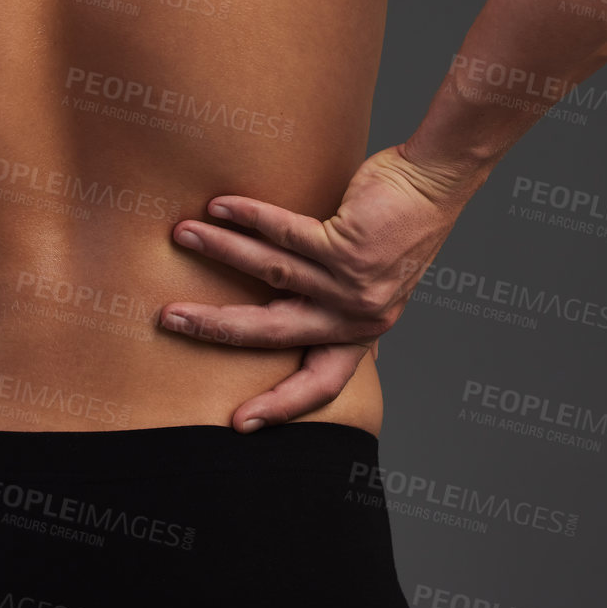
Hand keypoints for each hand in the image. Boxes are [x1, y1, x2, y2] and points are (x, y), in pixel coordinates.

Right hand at [158, 145, 488, 432]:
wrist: (434, 184)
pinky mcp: (348, 247)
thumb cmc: (396, 227)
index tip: (243, 423)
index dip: (282, 404)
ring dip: (220, 250)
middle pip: (275, 332)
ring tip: (183, 234)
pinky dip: (247, 217)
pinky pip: (285, 234)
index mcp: (361, 331)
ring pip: (271, 273)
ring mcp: (353, 284)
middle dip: (216, 328)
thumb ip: (335, 305)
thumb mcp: (371, 283)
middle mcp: (357, 316)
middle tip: (171, 319)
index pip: (322, 383)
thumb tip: (294, 322)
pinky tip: (219, 206)